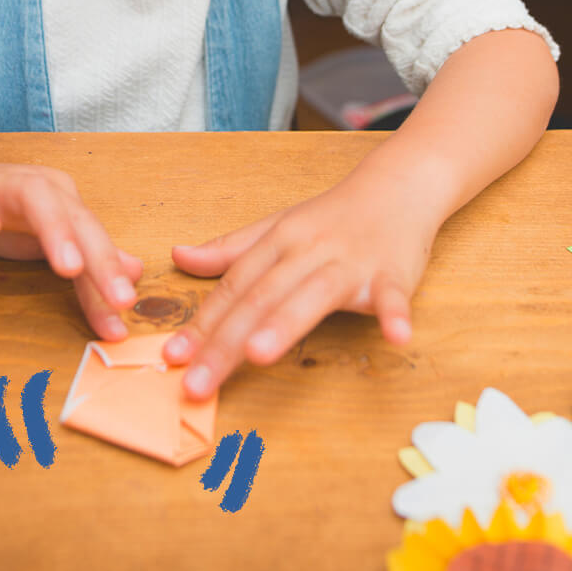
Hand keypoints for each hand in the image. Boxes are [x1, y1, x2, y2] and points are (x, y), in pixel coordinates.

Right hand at [0, 158, 141, 339]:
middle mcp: (43, 188)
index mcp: (66, 203)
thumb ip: (87, 259)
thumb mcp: (45, 242)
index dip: (110, 284)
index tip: (121, 326)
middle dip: (101, 259)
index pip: (95, 245)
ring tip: (69, 268)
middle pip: (78, 219)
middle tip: (120, 299)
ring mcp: (3, 186)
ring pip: (37, 200)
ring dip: (56, 231)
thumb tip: (135, 273)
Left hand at [161, 176, 439, 399]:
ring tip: (257, 356)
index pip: (233, 287)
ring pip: (313, 294)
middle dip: (225, 343)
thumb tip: (179, 257)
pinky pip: (392, 296)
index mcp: (277, 242)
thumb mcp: (278, 227)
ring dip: (285, 324)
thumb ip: (230, 249)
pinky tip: (396, 337)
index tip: (172, 357)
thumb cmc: (334, 217)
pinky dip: (395, 315)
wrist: (398, 187)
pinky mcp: (393, 274)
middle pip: (261, 299)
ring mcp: (350, 263)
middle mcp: (307, 252)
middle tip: (196, 383)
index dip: (202, 324)